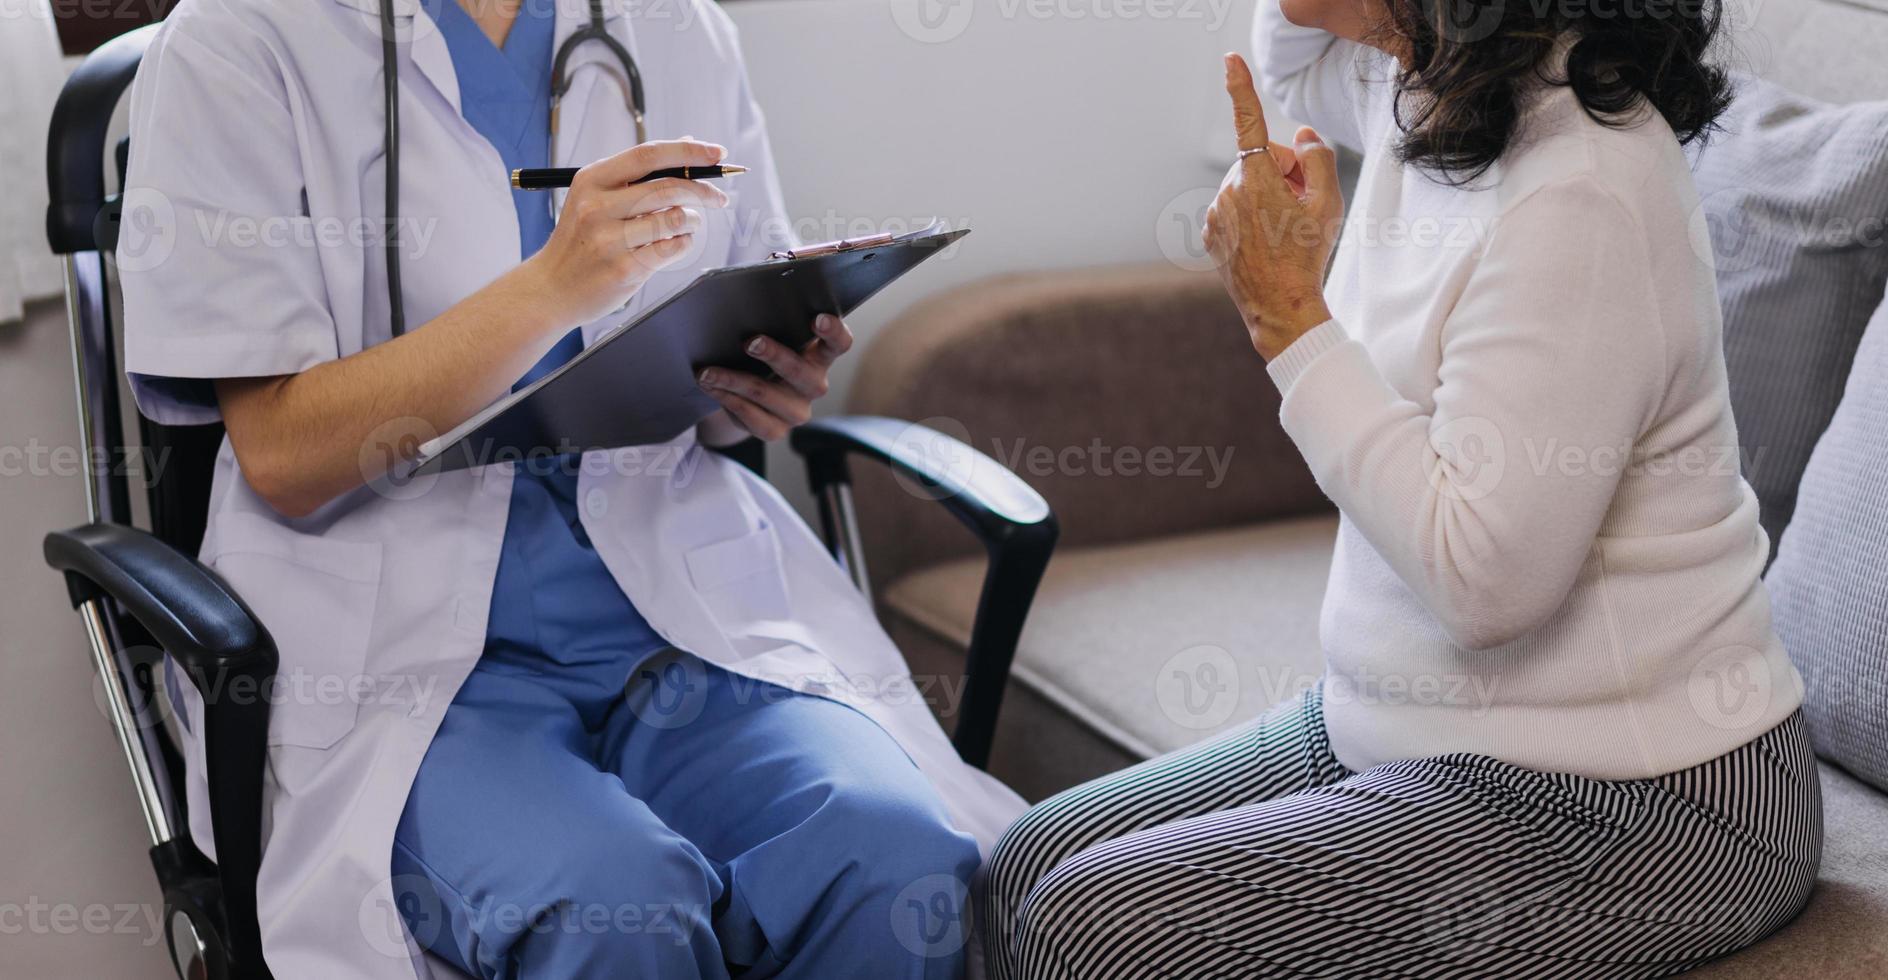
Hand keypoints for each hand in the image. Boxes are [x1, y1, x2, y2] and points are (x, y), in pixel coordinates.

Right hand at [521, 139, 731, 327]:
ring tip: (687, 224)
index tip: (716, 152)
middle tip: (718, 198)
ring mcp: (610, 239)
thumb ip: (639, 172)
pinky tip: (674, 244)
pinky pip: (672, 248)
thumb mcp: (596, 197)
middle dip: (703, 191)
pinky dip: (683, 243)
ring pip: (675, 218)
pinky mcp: (625, 269)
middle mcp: (597, 206)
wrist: (552, 288)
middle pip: (668, 187)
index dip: (688, 152)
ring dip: (692, 220)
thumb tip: (689, 144)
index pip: (649, 155)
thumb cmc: (581, 239)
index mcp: (592, 179)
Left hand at [698, 314, 853, 440]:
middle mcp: (814, 384)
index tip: (819, 319)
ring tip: (708, 371)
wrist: (748, 392)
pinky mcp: (776, 430)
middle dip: (774, 355)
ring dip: (733, 380)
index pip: (839, 343)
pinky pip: (751, 417)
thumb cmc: (763, 354)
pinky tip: (711, 387)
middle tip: (750, 342)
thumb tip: (740, 308)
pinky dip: (727, 399)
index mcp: (820, 356)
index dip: (833, 332)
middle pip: (800, 371)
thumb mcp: (772, 338)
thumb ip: (770, 325)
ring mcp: (797, 411)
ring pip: (765, 394)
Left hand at [1203, 53, 1344, 359]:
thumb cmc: (1307, 255)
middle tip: (1300, 210)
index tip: (1229, 60)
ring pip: (1249, 186)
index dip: (1241, 88)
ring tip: (1283, 231)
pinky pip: (1235, 208)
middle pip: (1263, 162)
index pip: (1250, 123)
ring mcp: (1215, 213)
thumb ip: (1318, 158)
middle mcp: (1228, 191)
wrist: (1280, 307)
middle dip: (1284, 176)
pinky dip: (1251, 216)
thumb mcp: (1328, 202)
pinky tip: (1266, 241)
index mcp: (1256, 179)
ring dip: (1268, 197)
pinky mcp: (1210, 231)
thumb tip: (1302, 136)